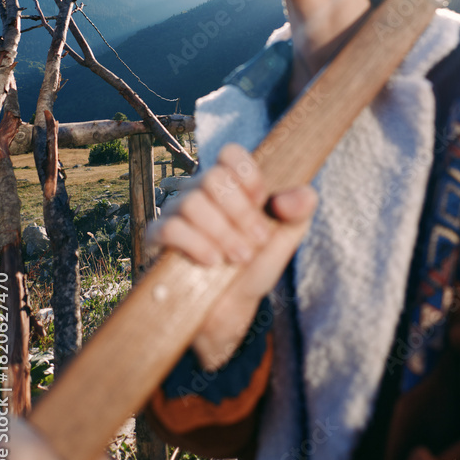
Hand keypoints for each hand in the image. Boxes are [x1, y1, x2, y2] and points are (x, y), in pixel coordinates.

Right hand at [147, 143, 316, 369]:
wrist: (234, 305)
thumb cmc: (258, 262)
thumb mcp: (288, 234)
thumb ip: (300, 207)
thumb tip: (286, 200)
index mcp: (230, 183)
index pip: (230, 154)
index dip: (248, 175)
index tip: (262, 202)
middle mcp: (200, 191)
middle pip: (213, 178)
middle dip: (240, 213)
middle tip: (257, 241)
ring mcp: (177, 212)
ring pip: (192, 203)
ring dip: (222, 233)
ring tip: (239, 257)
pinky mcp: (158, 238)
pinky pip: (169, 228)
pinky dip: (196, 244)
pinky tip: (213, 261)